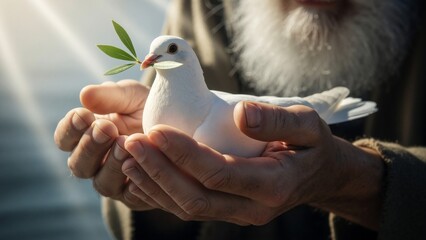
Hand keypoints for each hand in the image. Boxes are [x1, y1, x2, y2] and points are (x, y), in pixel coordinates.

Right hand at [54, 79, 151, 209]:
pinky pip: (131, 196)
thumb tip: (85, 95)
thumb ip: (110, 96)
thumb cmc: (149, 108)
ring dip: (112, 164)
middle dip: (90, 146)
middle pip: (78, 165)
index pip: (65, 139)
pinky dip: (135, 182)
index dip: (70, 128)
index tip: (83, 114)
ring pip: (103, 183)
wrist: (181, 125)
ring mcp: (116, 182)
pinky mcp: (138, 196)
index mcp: (86, 137)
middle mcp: (96, 163)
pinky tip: (142, 165)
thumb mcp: (132, 96)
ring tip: (125, 144)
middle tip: (106, 128)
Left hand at [123, 101, 383, 227]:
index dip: (184, 154)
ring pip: (187, 207)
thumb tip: (240, 114)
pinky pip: (189, 207)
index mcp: (273, 186)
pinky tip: (142, 171)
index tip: (155, 131)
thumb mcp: (307, 125)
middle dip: (159, 170)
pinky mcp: (227, 210)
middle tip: (131, 142)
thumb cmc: (312, 145)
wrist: (319, 175)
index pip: (218, 174)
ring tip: (127, 154)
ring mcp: (238, 214)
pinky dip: (161, 191)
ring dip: (154, 181)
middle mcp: (252, 209)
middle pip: (195, 198)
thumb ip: (278, 121)